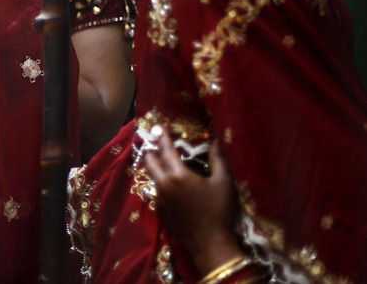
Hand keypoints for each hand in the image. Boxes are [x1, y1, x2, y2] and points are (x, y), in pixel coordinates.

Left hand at [144, 135, 243, 273]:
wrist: (210, 245)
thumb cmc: (220, 211)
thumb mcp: (223, 183)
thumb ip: (217, 159)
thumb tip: (215, 141)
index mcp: (178, 175)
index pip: (166, 150)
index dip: (162, 137)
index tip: (159, 127)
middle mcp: (163, 185)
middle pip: (149, 162)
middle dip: (152, 150)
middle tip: (156, 143)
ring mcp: (159, 199)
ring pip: (152, 177)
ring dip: (156, 168)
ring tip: (164, 163)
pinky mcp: (159, 211)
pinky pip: (157, 192)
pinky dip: (161, 185)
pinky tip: (172, 187)